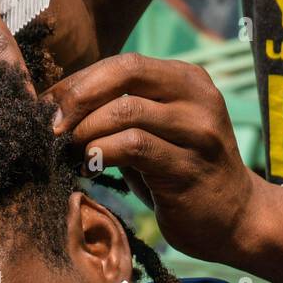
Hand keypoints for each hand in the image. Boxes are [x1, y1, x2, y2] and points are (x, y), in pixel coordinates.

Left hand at [43, 52, 266, 264]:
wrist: (235, 218)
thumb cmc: (181, 173)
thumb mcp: (157, 131)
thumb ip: (122, 112)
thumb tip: (59, 108)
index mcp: (188, 80)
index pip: (125, 64)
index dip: (80, 82)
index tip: (48, 105)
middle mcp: (198, 98)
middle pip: (126, 73)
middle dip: (79, 97)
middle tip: (52, 126)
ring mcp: (198, 132)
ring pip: (126, 111)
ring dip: (87, 131)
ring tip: (70, 151)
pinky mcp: (188, 168)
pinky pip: (134, 148)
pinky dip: (101, 154)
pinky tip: (89, 168)